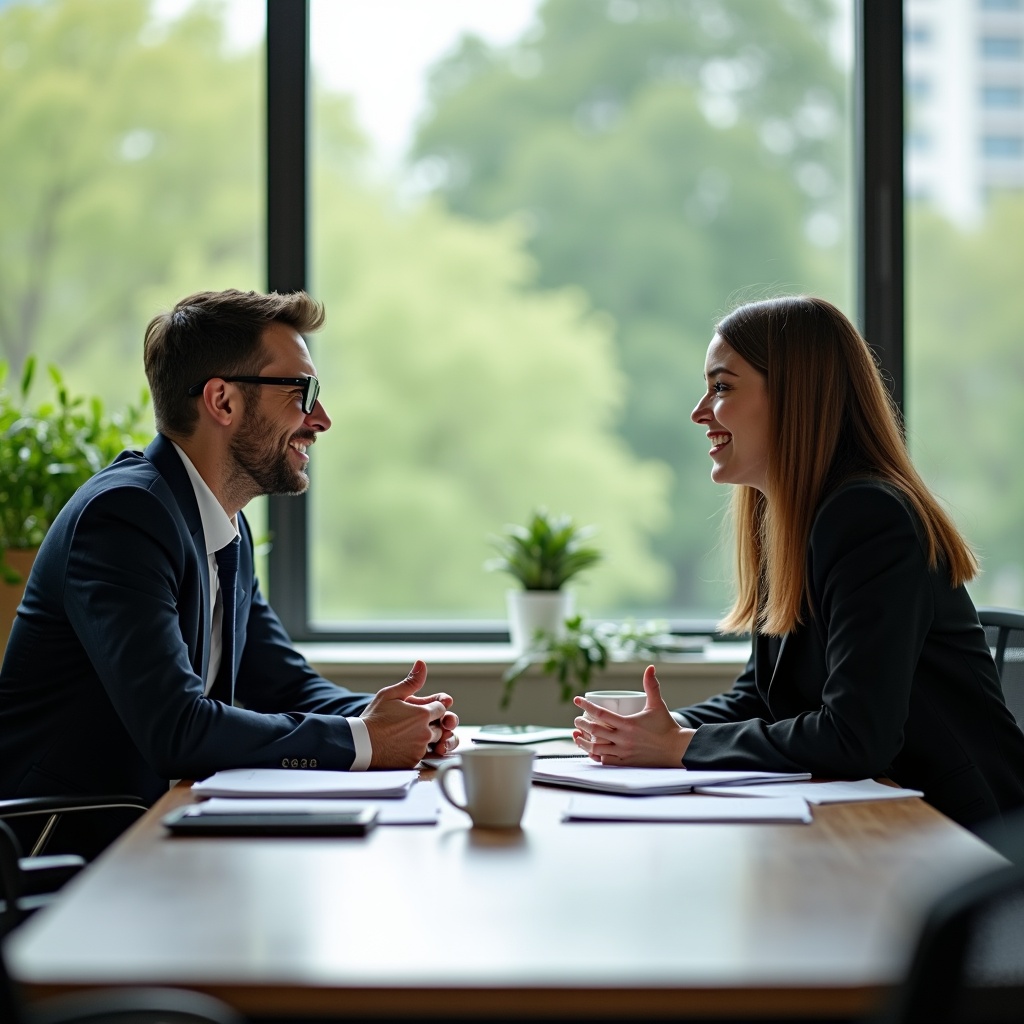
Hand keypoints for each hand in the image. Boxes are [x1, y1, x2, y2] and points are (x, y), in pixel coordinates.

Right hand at [361, 661, 448, 767]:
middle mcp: (425, 732)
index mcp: (423, 714)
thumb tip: (422, 664)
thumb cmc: (374, 718)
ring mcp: (420, 749)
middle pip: (441, 726)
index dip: (433, 707)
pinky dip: (416, 751)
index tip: (422, 710)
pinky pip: (423, 755)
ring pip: (434, 742)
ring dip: (426, 738)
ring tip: (407, 735)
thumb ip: (411, 681)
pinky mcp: (414, 762)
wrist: (360, 744)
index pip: (442, 708)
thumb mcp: (390, 694)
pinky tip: (402, 746)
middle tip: (412, 723)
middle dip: (432, 724)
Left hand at [572, 665, 693, 765]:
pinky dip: (595, 755)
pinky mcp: (626, 763)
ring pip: (596, 748)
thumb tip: (650, 667)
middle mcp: (624, 739)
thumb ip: (652, 685)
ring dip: (583, 742)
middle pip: (594, 731)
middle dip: (581, 724)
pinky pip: (605, 761)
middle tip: (577, 720)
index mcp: (628, 724)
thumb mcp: (657, 704)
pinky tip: (590, 750)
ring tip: (578, 735)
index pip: (601, 713)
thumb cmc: (666, 726)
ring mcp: (624, 752)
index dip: (586, 706)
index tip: (577, 700)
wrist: (676, 749)